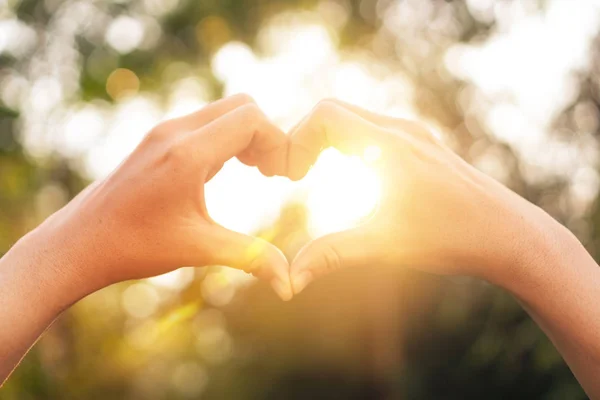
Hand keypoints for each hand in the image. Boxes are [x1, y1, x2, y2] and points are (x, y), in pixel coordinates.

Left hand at [35, 94, 292, 299]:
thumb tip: (290, 285)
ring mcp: (164, 132)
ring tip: (257, 171)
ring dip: (247, 136)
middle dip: (267, 135)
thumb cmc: (134, 246)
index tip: (284, 176)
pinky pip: (206, 123)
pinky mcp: (158, 140)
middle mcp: (175, 132)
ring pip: (223, 112)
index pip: (250, 118)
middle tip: (273, 173)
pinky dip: (228, 139)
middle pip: (242, 105)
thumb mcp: (199, 249)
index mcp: (186, 154)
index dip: (278, 142)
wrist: (79, 242)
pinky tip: (227, 171)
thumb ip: (251, 258)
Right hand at [287, 99, 553, 293]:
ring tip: (310, 174)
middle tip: (293, 175)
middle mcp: (402, 131)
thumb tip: (290, 280)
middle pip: (333, 111)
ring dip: (324, 140)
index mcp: (390, 147)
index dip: (296, 140)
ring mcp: (413, 134)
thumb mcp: (386, 244)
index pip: (325, 115)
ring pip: (352, 117)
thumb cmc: (453, 238)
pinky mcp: (420, 144)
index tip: (290, 177)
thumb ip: (333, 255)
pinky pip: (369, 128)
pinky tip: (344, 173)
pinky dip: (345, 142)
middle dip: (304, 139)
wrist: (510, 235)